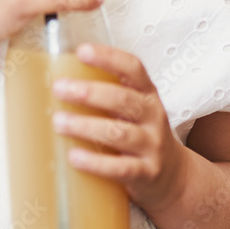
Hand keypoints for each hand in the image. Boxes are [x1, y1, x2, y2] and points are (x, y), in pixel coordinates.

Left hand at [51, 43, 185, 218]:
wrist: (173, 177)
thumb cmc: (141, 135)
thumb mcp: (132, 110)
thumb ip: (105, 95)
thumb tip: (56, 83)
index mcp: (147, 94)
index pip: (133, 68)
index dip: (109, 57)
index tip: (82, 51)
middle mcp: (153, 116)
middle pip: (123, 99)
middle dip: (89, 92)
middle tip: (59, 88)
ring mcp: (152, 145)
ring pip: (119, 133)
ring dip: (86, 126)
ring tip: (58, 121)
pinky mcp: (146, 174)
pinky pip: (120, 168)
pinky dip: (96, 163)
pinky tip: (74, 156)